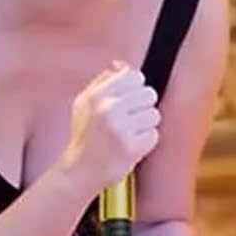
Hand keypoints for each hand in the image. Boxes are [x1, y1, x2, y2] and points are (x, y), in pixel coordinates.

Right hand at [62, 63, 160, 193]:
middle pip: (148, 93)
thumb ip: (103, 80)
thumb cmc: (85, 136)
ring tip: (131, 131)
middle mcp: (109, 109)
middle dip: (143, 105)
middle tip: (131, 117)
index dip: (136, 86)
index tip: (131, 96)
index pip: (133, 76)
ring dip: (146, 124)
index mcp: (97, 95)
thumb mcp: (84, 102)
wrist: (81, 169)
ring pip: (154, 114)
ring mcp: (121, 129)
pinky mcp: (132, 148)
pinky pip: (154, 135)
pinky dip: (146, 141)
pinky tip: (132, 144)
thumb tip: (121, 65)